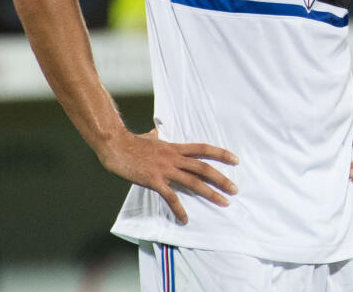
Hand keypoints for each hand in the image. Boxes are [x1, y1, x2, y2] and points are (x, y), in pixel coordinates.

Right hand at [97, 128, 238, 223]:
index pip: (204, 149)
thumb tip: (156, 133)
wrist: (117, 147)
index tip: (235, 160)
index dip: (221, 154)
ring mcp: (165, 170)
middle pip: (204, 168)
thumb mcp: (151, 137)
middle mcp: (174, 158)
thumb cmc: (132, 142)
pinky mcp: (154, 181)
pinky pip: (170, 197)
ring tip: (223, 202)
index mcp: (176, 148)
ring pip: (193, 182)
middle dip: (222, 179)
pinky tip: (185, 219)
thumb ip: (158, 137)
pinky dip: (179, 208)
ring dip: (210, 193)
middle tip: (235, 189)